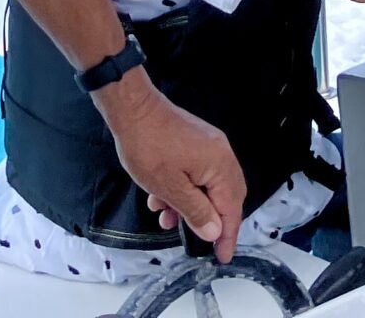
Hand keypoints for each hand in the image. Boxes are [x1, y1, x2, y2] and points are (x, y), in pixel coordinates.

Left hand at [95, 73, 243, 259]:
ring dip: (190, 206)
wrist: (132, 109)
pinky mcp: (195, 142)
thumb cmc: (149, 146)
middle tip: (200, 242)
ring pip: (208, 187)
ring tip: (165, 218)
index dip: (227, 235)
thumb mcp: (170, 188)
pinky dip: (183, 190)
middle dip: (210, 221)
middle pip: (225, 197)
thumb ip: (195, 212)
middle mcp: (220, 153)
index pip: (231, 208)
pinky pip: (197, 174)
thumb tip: (214, 231)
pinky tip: (160, 199)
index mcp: (220, 164)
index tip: (222, 256)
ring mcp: (208, 146)